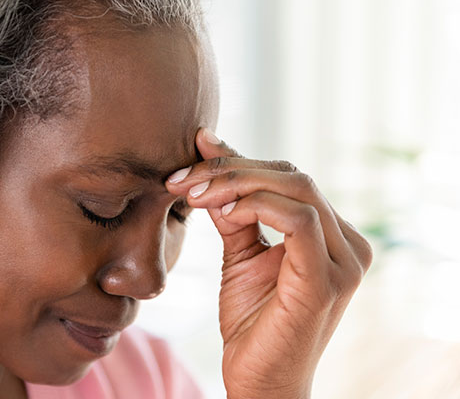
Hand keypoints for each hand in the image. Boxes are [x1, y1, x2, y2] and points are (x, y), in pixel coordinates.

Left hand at [166, 129, 372, 398]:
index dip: (238, 161)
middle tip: (182, 178)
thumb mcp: (240, 254)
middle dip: (230, 169)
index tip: (193, 154)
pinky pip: (298, 220)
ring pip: (295, 189)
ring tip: (193, 194)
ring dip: (235, 183)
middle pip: (292, 176)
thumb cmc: (252, 323)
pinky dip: (255, 206)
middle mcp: (347, 244)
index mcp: (332, 236)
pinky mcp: (326, 281)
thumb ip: (234, 210)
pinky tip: (221, 214)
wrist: (258, 382)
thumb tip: (210, 154)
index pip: (288, 179)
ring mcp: (343, 262)